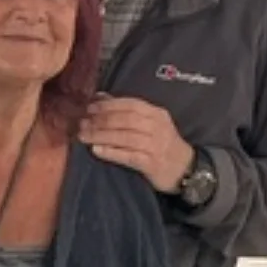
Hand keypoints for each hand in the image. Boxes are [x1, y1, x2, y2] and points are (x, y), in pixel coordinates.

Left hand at [80, 95, 194, 192]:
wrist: (184, 169)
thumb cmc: (162, 144)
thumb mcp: (150, 123)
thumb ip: (127, 111)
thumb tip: (100, 98)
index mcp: (156, 114)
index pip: (130, 104)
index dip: (108, 105)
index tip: (89, 108)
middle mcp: (157, 127)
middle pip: (125, 120)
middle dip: (100, 121)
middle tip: (82, 123)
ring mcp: (155, 146)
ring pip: (124, 137)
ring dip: (101, 136)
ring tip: (83, 136)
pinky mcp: (151, 164)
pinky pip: (128, 156)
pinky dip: (111, 152)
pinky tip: (96, 151)